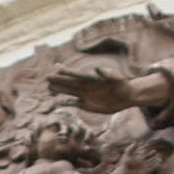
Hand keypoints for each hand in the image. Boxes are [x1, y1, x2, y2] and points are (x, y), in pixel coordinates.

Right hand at [53, 57, 167, 117]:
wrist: (126, 96)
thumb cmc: (122, 84)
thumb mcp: (117, 77)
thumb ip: (107, 73)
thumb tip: (98, 69)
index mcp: (92, 78)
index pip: (77, 74)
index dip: (68, 71)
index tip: (58, 68)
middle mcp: (86, 86)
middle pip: (70, 83)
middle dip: (59, 81)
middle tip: (47, 79)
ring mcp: (86, 95)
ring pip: (69, 92)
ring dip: (60, 91)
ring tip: (49, 89)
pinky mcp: (87, 105)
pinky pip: (74, 104)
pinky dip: (66, 103)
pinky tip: (58, 103)